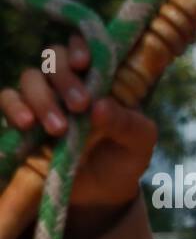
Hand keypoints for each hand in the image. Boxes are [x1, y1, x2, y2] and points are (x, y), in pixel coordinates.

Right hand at [1, 36, 155, 220]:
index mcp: (99, 78)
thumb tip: (100, 106)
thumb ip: (128, 124)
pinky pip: (8, 100)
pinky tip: (27, 124)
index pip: (85, 47)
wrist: (104, 191)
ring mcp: (44, 98)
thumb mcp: (139, 143)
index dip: (81, 46)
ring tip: (59, 129)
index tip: (84, 62)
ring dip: (42, 98)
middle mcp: (69, 82)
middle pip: (55, 58)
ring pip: (30, 78)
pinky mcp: (24, 118)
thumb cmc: (125, 157)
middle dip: (65, 78)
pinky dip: (15, 107)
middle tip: (80, 106)